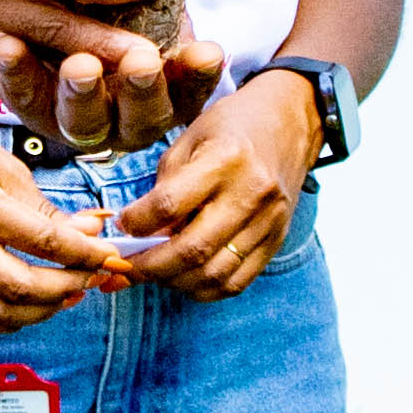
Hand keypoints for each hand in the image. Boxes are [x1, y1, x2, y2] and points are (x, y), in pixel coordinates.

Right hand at [0, 123, 129, 332]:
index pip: (44, 242)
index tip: (109, 255)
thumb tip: (90, 231)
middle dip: (70, 286)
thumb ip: (44, 206)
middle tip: (94, 275)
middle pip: (22, 286)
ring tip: (69, 293)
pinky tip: (30, 305)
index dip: (86, 254)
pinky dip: (10, 319)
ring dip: (43, 310)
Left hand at [2, 0, 246, 158]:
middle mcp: (127, 108)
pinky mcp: (28, 102)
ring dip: (83, 93)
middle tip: (141, 61)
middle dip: (143, 90)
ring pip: (84, 120)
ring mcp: (77, 112)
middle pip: (143, 117)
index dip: (201, 72)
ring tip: (79, 63)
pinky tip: (10, 43)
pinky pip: (23, 96)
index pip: (193, 86)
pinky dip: (18, 73)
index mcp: (168, 80)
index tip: (208, 49)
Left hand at [117, 69, 323, 300]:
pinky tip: (183, 277)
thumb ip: (165, 186)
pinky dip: (203, 288)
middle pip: (192, 250)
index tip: (121, 226)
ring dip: (174, 282)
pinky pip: (236, 282)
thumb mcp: (190, 139)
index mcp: (225, 158)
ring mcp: (268, 222)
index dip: (137, 223)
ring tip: (153, 272)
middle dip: (149, 267)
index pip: (170, 205)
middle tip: (125, 266)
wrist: (290, 123)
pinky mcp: (276, 241)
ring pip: (214, 274)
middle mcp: (251, 193)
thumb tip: (139, 233)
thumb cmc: (232, 127)